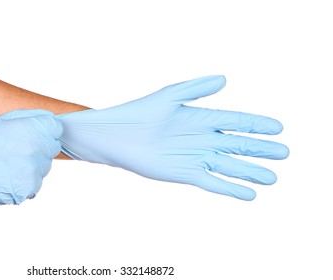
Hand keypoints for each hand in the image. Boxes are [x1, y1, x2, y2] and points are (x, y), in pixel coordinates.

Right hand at [0, 110, 61, 215]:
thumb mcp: (0, 121)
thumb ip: (28, 117)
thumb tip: (48, 118)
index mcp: (30, 129)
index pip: (55, 127)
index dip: (46, 130)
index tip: (37, 134)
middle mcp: (35, 149)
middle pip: (52, 148)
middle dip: (39, 148)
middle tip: (17, 151)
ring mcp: (33, 171)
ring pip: (43, 168)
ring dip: (32, 167)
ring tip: (8, 165)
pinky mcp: (28, 188)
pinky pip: (34, 185)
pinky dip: (24, 183)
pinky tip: (7, 178)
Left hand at [57, 75, 288, 199]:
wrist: (115, 137)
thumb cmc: (139, 112)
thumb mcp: (169, 95)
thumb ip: (196, 88)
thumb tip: (225, 79)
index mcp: (201, 118)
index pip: (236, 121)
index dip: (257, 124)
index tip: (278, 127)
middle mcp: (202, 138)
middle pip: (238, 144)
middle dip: (260, 149)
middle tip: (284, 153)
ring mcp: (194, 157)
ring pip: (229, 165)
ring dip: (250, 171)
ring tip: (272, 178)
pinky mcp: (184, 174)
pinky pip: (212, 182)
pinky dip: (230, 188)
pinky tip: (248, 194)